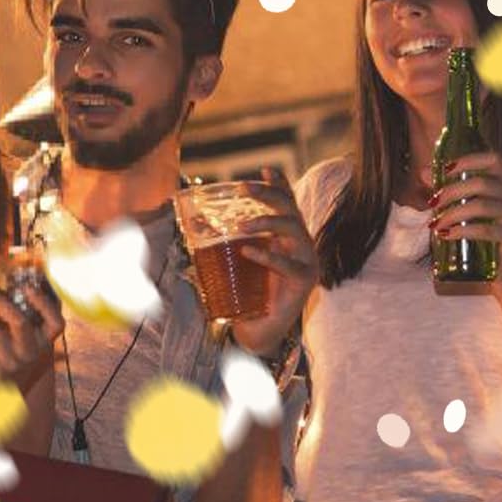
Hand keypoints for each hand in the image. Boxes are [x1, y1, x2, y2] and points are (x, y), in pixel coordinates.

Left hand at [0, 275, 63, 392]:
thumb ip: (22, 326)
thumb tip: (7, 291)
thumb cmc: (8, 367)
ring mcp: (13, 365)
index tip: (29, 287)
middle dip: (0, 301)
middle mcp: (31, 355)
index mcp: (43, 347)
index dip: (46, 304)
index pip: (57, 324)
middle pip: (20, 321)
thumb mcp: (22, 349)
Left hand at [231, 167, 316, 357]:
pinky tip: (247, 251)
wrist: (260, 332)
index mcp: (288, 237)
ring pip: (293, 228)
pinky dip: (267, 255)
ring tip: (239, 227)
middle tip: (243, 189)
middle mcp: (301, 245)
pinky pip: (289, 263)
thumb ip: (226, 244)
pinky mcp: (305, 281)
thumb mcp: (237, 263)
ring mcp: (306, 261)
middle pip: (290, 209)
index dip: (279, 184)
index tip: (264, 169)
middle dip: (268, 194)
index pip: (287, 204)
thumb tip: (195, 224)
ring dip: (265, 222)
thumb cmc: (248, 296)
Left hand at [431, 151, 501, 280]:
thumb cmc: (484, 231)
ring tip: (436, 223)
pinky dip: (462, 231)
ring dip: (453, 213)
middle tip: (432, 203)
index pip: (493, 160)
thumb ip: (448, 188)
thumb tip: (424, 172)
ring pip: (482, 206)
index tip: (444, 170)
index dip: (468, 161)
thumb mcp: (465, 205)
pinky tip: (446, 235)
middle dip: (451, 191)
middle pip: (482, 183)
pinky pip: (485, 231)